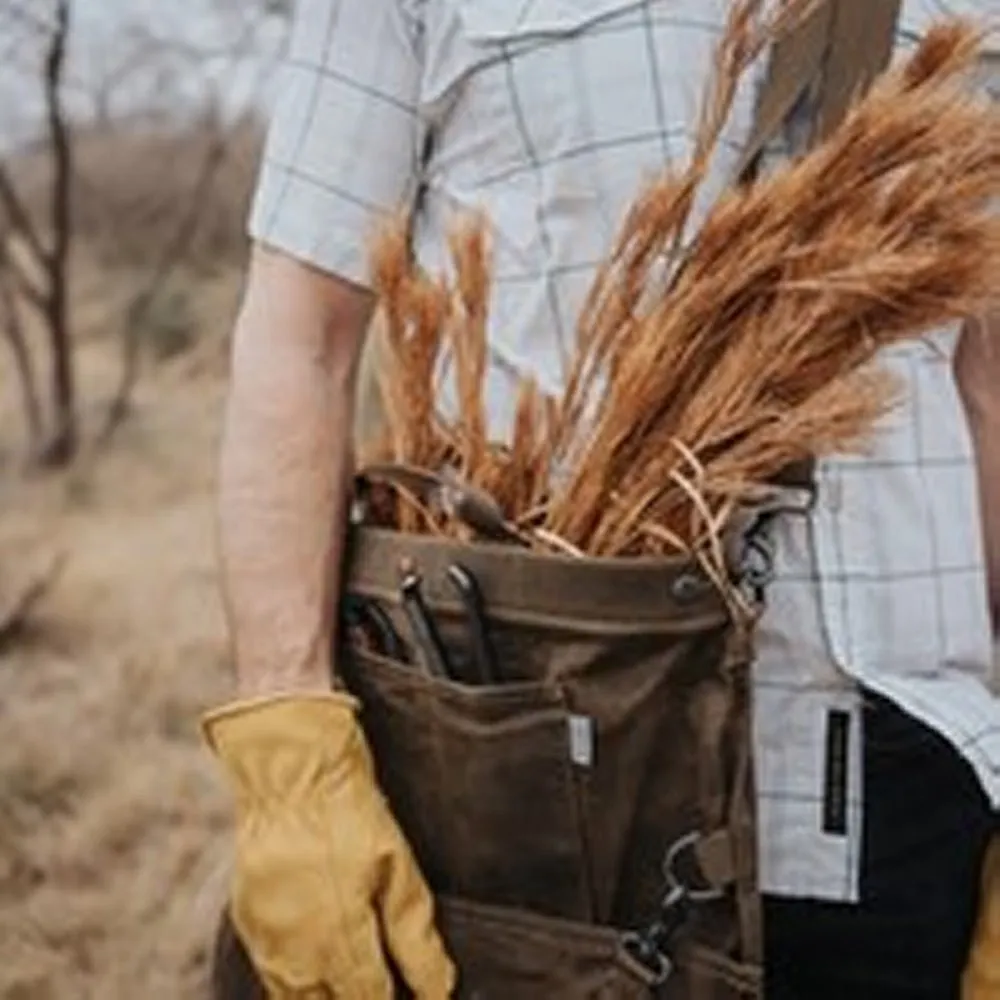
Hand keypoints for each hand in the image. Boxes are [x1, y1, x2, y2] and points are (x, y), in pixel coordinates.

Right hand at [203, 693, 455, 998]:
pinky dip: (296, 979)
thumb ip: (414, 937)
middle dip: (357, 996)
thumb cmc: (349, 812)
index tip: (411, 991)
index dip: (397, 998)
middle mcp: (297, 956)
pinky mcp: (247, 924)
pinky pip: (270, 975)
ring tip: (352, 969)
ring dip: (325, 995)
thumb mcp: (398, 868)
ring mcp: (266, 942)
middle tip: (381, 976)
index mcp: (339, 943)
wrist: (290, 771)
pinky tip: (319, 957)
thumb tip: (439, 989)